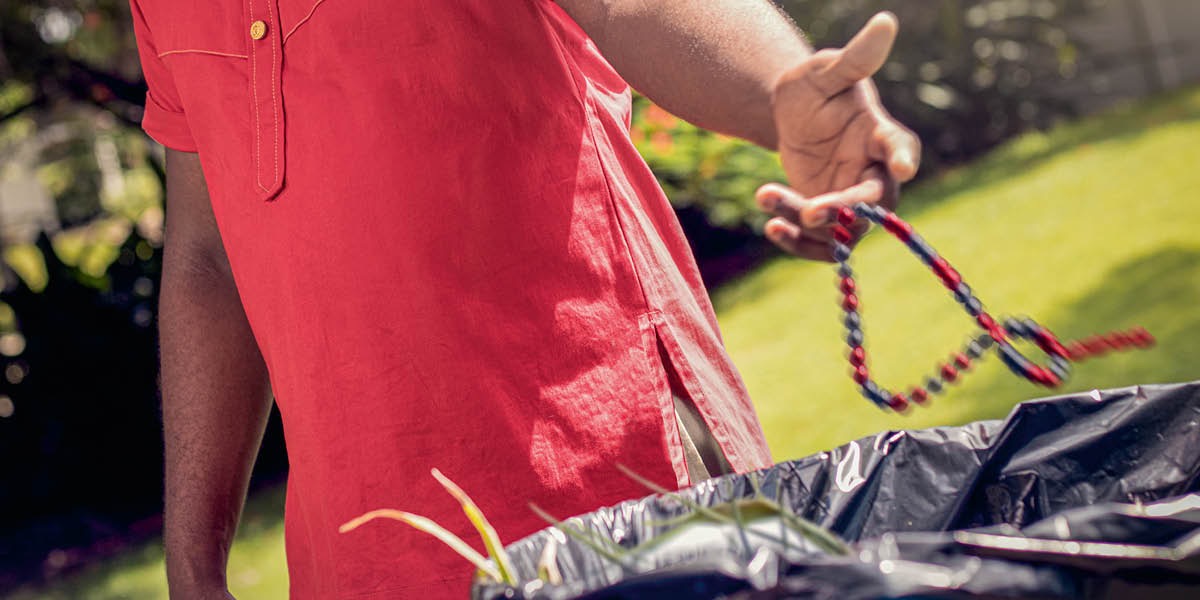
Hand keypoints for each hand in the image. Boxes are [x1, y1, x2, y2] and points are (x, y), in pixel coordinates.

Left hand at [761, 12, 919, 259]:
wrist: (788, 115)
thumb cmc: (814, 86)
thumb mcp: (825, 72)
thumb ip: (854, 58)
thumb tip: (886, 21)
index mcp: (880, 133)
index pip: (900, 147)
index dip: (903, 158)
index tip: (903, 167)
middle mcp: (875, 171)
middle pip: (873, 201)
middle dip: (844, 210)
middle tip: (812, 211)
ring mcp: (852, 198)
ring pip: (841, 227)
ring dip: (804, 222)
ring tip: (765, 195)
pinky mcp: (829, 218)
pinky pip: (821, 243)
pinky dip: (796, 241)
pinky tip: (770, 224)